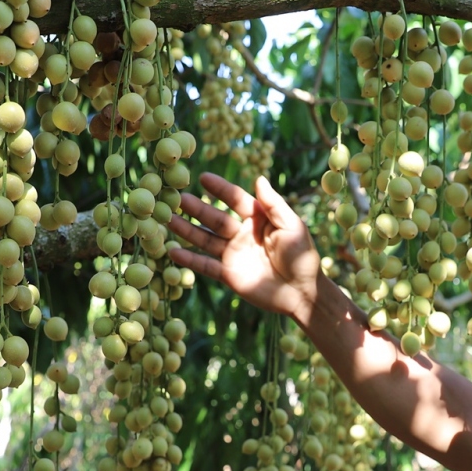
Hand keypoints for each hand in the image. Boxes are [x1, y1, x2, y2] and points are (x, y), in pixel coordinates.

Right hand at [167, 173, 321, 322]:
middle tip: (178, 198)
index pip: (236, 200)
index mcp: (258, 220)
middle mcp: (242, 234)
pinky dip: (189, 259)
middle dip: (197, 208)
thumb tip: (258, 178)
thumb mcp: (292, 226)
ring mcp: (233, 254)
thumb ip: (273, 204)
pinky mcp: (228, 274)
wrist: (303, 293)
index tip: (203, 177)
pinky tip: (172, 251)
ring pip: (205, 239)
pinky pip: (205, 265)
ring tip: (168, 218)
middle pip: (215, 218)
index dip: (221, 189)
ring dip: (187, 230)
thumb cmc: (302, 256)